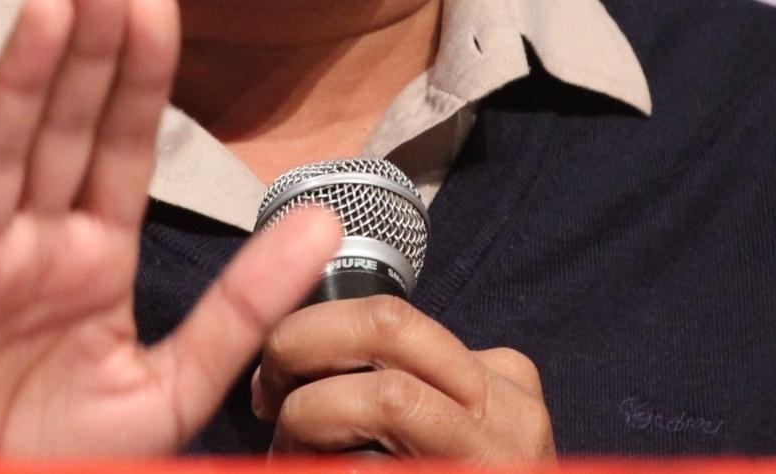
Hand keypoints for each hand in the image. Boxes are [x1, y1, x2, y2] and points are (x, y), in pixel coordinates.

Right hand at [0, 0, 343, 455]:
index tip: (159, 0)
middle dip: (81, 47)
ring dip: (23, 76)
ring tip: (52, 1)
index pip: (119, 147)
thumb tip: (330, 220)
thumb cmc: (60, 464)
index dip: (136, 75)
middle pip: (59, 129)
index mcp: (88, 257)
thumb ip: (244, 304)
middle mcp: (24, 246)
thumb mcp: (173, 387)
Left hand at [251, 296, 555, 460]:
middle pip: (386, 328)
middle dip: (302, 345)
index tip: (275, 372)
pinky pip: (371, 469)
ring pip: (383, 395)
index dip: (314, 331)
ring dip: (310, 417)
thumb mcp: (442, 437)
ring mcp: (494, 458)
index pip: (390, 317)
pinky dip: (326, 468)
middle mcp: (510, 413)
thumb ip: (397, 395)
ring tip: (286, 454)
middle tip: (265, 393)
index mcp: (501, 383)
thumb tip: (293, 364)